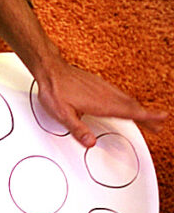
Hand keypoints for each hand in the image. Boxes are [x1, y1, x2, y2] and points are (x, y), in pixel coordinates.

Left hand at [35, 56, 167, 146]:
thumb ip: (77, 129)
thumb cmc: (55, 90)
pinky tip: (125, 104)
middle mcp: (105, 94)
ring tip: (146, 117)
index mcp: (101, 103)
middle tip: (159, 124)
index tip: (162, 118)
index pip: (129, 111)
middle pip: (132, 106)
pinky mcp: (98, 83)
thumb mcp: (62, 114)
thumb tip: (91, 142)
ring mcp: (103, 87)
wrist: (51, 70)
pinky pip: (118, 94)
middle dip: (147, 116)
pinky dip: (128, 101)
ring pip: (126, 99)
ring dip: (138, 109)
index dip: (147, 116)